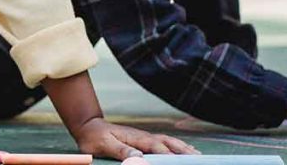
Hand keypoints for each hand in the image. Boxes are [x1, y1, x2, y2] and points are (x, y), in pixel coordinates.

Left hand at [73, 117, 197, 160]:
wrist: (89, 126)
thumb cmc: (95, 137)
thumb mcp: (104, 145)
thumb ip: (120, 150)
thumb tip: (138, 156)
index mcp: (135, 138)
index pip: (156, 147)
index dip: (168, 154)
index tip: (181, 160)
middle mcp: (143, 136)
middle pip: (167, 142)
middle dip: (182, 150)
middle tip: (198, 157)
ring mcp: (144, 137)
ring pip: (167, 142)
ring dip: (182, 147)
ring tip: (196, 154)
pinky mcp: (143, 140)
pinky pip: (163, 143)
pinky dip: (175, 146)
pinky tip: (182, 149)